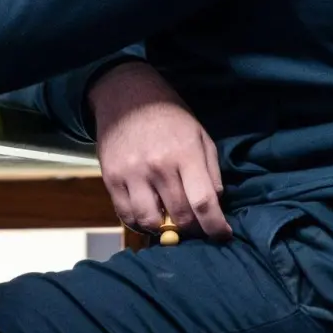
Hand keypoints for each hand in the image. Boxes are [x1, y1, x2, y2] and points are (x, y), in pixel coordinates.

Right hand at [88, 61, 231, 242]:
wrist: (126, 96)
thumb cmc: (169, 117)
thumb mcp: (200, 136)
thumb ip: (211, 172)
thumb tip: (214, 205)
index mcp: (185, 154)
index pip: (204, 203)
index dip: (216, 227)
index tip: (222, 236)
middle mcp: (158, 166)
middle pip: (180, 217)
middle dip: (193, 229)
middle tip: (196, 227)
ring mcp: (131, 173)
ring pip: (151, 222)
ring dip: (164, 230)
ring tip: (169, 222)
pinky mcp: (110, 177)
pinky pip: (125, 214)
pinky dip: (139, 224)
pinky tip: (148, 217)